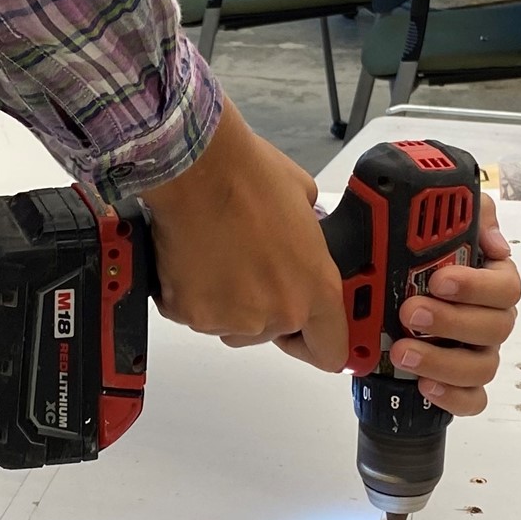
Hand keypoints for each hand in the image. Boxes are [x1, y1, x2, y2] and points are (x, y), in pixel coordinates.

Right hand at [140, 104, 349, 370]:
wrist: (195, 169)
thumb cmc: (247, 177)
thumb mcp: (305, 201)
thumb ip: (309, 239)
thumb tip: (300, 237)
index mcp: (314, 288)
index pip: (330, 349)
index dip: (318, 343)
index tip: (310, 338)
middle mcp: (276, 311)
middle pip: (272, 332)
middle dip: (263, 305)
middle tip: (250, 265)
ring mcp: (231, 318)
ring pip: (231, 324)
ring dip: (227, 299)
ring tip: (219, 254)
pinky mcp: (190, 314)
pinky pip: (193, 313)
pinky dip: (191, 293)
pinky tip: (194, 256)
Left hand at [389, 214, 520, 413]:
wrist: (375, 296)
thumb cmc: (413, 263)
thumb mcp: (433, 223)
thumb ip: (472, 218)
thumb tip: (494, 241)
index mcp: (490, 282)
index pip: (506, 286)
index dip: (476, 286)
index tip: (440, 281)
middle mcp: (489, 320)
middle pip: (495, 329)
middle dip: (451, 322)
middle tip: (411, 313)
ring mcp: (477, 354)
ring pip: (482, 367)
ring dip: (443, 360)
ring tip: (403, 351)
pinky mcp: (460, 384)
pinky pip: (472, 400)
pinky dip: (452, 396)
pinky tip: (425, 385)